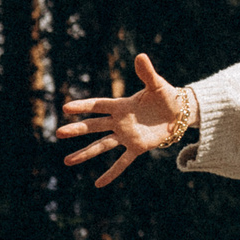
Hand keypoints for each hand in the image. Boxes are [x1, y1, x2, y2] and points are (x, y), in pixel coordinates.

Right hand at [58, 53, 192, 187]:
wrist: (180, 113)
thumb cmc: (166, 97)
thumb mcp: (157, 85)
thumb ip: (147, 73)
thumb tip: (140, 56)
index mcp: (122, 105)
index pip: (99, 105)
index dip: (84, 106)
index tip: (66, 107)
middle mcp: (120, 122)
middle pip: (95, 126)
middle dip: (78, 129)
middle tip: (59, 132)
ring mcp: (127, 135)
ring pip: (102, 145)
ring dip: (85, 153)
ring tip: (67, 161)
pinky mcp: (137, 147)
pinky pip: (122, 162)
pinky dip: (112, 172)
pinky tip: (99, 184)